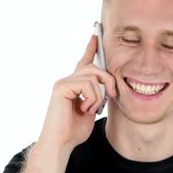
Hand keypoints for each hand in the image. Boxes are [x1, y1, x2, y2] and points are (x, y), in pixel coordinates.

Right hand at [38, 35, 115, 150]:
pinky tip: (84, 109)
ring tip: (91, 109)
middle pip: (94, 67)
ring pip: (93, 76)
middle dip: (108, 79)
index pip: (85, 60)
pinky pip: (87, 85)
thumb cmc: (74, 129)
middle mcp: (67, 80)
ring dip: (99, 95)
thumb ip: (98, 93)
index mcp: (75, 84)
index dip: (91, 46)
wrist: (61, 143)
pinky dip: (92, 99)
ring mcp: (63, 82)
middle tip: (112, 94)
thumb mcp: (92, 108)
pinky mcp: (61, 87)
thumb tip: (107, 85)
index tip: (96, 30)